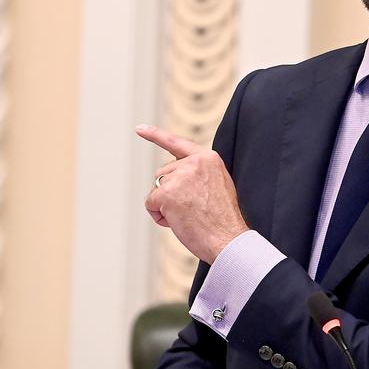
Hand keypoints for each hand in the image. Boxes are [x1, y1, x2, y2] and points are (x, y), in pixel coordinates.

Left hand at [138, 124, 248, 262]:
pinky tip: (177, 221)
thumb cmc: (223, 220)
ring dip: (165, 205)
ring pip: (157, 189)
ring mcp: (180, 177)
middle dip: (170, 192)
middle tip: (192, 210)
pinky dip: (158, 216)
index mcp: (208, 158)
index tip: (140, 129)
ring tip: (188, 216)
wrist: (228, 239)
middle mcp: (193, 163)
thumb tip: (174, 177)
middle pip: (164, 174)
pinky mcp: (167, 193)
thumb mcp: (218, 185)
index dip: (156, 135)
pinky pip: (150, 203)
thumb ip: (199, 173)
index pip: (177, 143)